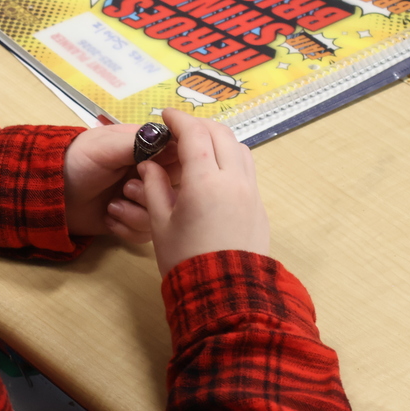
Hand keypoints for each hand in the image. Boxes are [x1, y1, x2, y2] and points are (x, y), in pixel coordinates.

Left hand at [63, 123, 174, 241]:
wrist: (49, 195)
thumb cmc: (76, 162)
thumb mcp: (105, 146)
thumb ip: (139, 143)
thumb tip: (171, 136)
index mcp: (148, 149)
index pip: (181, 155)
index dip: (174, 166)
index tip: (153, 171)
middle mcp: (151, 174)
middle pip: (178, 190)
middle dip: (152, 194)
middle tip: (127, 188)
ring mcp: (142, 200)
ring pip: (163, 216)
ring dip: (136, 214)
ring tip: (112, 205)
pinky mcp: (132, 223)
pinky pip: (146, 234)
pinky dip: (126, 229)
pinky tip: (109, 218)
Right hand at [138, 108, 269, 275]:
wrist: (224, 294)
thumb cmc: (187, 261)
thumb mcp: (160, 223)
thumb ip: (154, 187)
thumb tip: (150, 165)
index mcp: (205, 181)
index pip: (194, 134)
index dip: (178, 120)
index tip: (165, 116)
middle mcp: (234, 180)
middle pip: (220, 133)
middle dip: (198, 125)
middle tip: (178, 130)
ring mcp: (251, 192)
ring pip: (239, 148)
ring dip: (218, 139)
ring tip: (198, 147)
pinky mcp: (259, 206)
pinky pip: (247, 169)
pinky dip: (230, 158)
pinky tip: (214, 171)